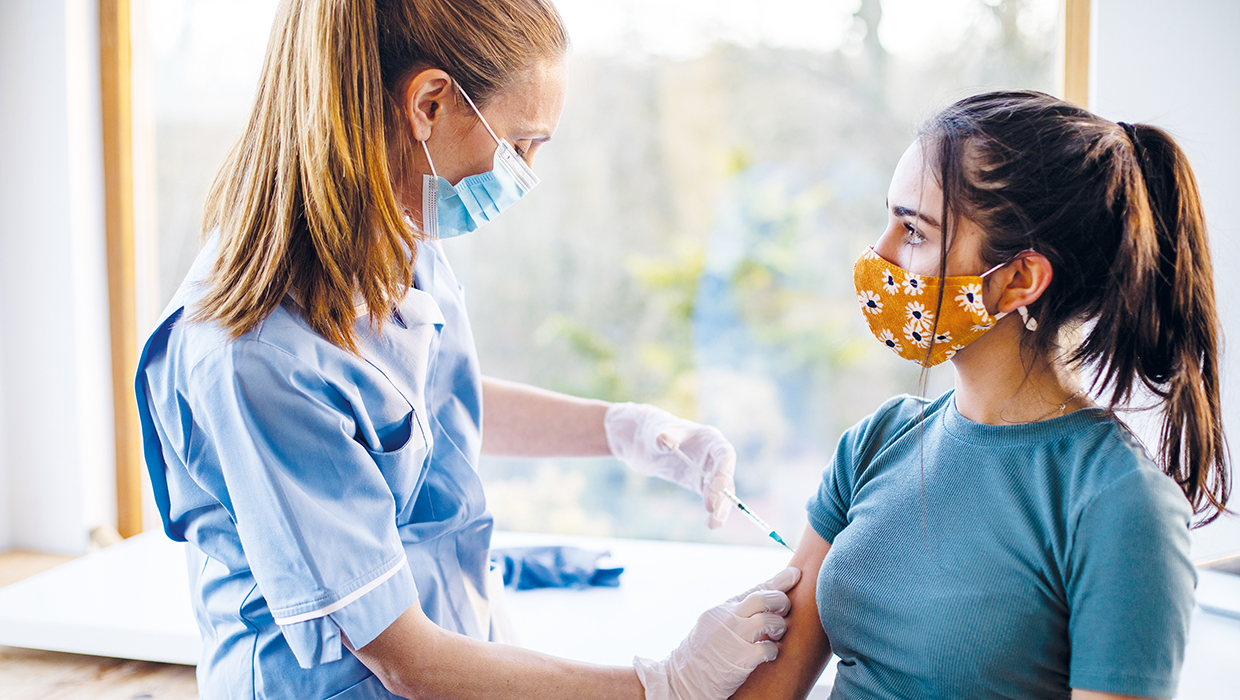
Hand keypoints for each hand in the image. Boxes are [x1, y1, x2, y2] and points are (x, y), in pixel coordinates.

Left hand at [603, 402, 736, 528]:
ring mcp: (710, 471)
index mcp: (710, 439)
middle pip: (726, 476)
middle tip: (710, 508)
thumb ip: (663, 436)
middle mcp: (714, 456)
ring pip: (723, 492)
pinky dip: (714, 512)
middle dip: (721, 493)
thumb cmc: (655, 432)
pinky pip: (713, 499)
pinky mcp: (701, 485)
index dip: (724, 470)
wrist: (646, 444)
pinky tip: (710, 524)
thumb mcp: (657, 432)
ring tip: (713, 524)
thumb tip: (664, 440)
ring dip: (721, 508)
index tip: (716, 486)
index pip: (725, 454)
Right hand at [634, 566, 800, 699]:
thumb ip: (735, 615)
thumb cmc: (701, 655)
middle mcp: (727, 619)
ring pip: (768, 621)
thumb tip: (762, 605)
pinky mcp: (739, 660)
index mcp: (722, 610)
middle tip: (785, 611)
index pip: (754, 589)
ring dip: (779, 627)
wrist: (681, 680)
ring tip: (777, 634)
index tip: (794, 575)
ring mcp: (733, 639)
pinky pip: (767, 649)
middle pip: (763, 598)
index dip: (778, 581)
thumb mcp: (713, 626)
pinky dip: (773, 650)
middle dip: (781, 602)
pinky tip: (769, 653)